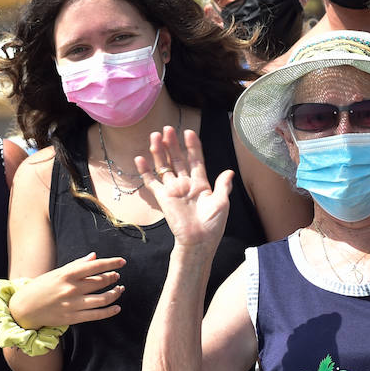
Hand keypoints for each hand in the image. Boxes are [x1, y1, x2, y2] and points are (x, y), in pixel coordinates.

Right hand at [10, 253, 125, 328]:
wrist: (24, 309)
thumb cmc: (40, 288)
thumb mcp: (56, 273)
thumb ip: (76, 265)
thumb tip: (94, 256)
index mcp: (67, 275)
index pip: (94, 266)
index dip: (111, 263)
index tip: (122, 262)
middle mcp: (71, 289)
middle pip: (100, 282)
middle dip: (112, 278)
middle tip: (116, 276)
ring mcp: (73, 305)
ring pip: (102, 299)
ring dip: (115, 293)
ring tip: (120, 289)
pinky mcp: (72, 318)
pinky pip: (96, 315)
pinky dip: (109, 311)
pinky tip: (117, 307)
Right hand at [135, 126, 232, 251]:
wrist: (199, 241)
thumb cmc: (213, 225)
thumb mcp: (222, 202)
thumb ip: (223, 185)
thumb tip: (229, 171)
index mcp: (201, 184)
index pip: (195, 160)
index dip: (192, 146)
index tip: (189, 132)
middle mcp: (186, 184)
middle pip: (177, 159)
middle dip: (173, 144)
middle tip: (168, 129)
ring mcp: (173, 190)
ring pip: (164, 166)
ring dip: (159, 152)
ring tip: (155, 136)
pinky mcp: (163, 198)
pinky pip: (151, 182)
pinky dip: (145, 171)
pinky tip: (140, 158)